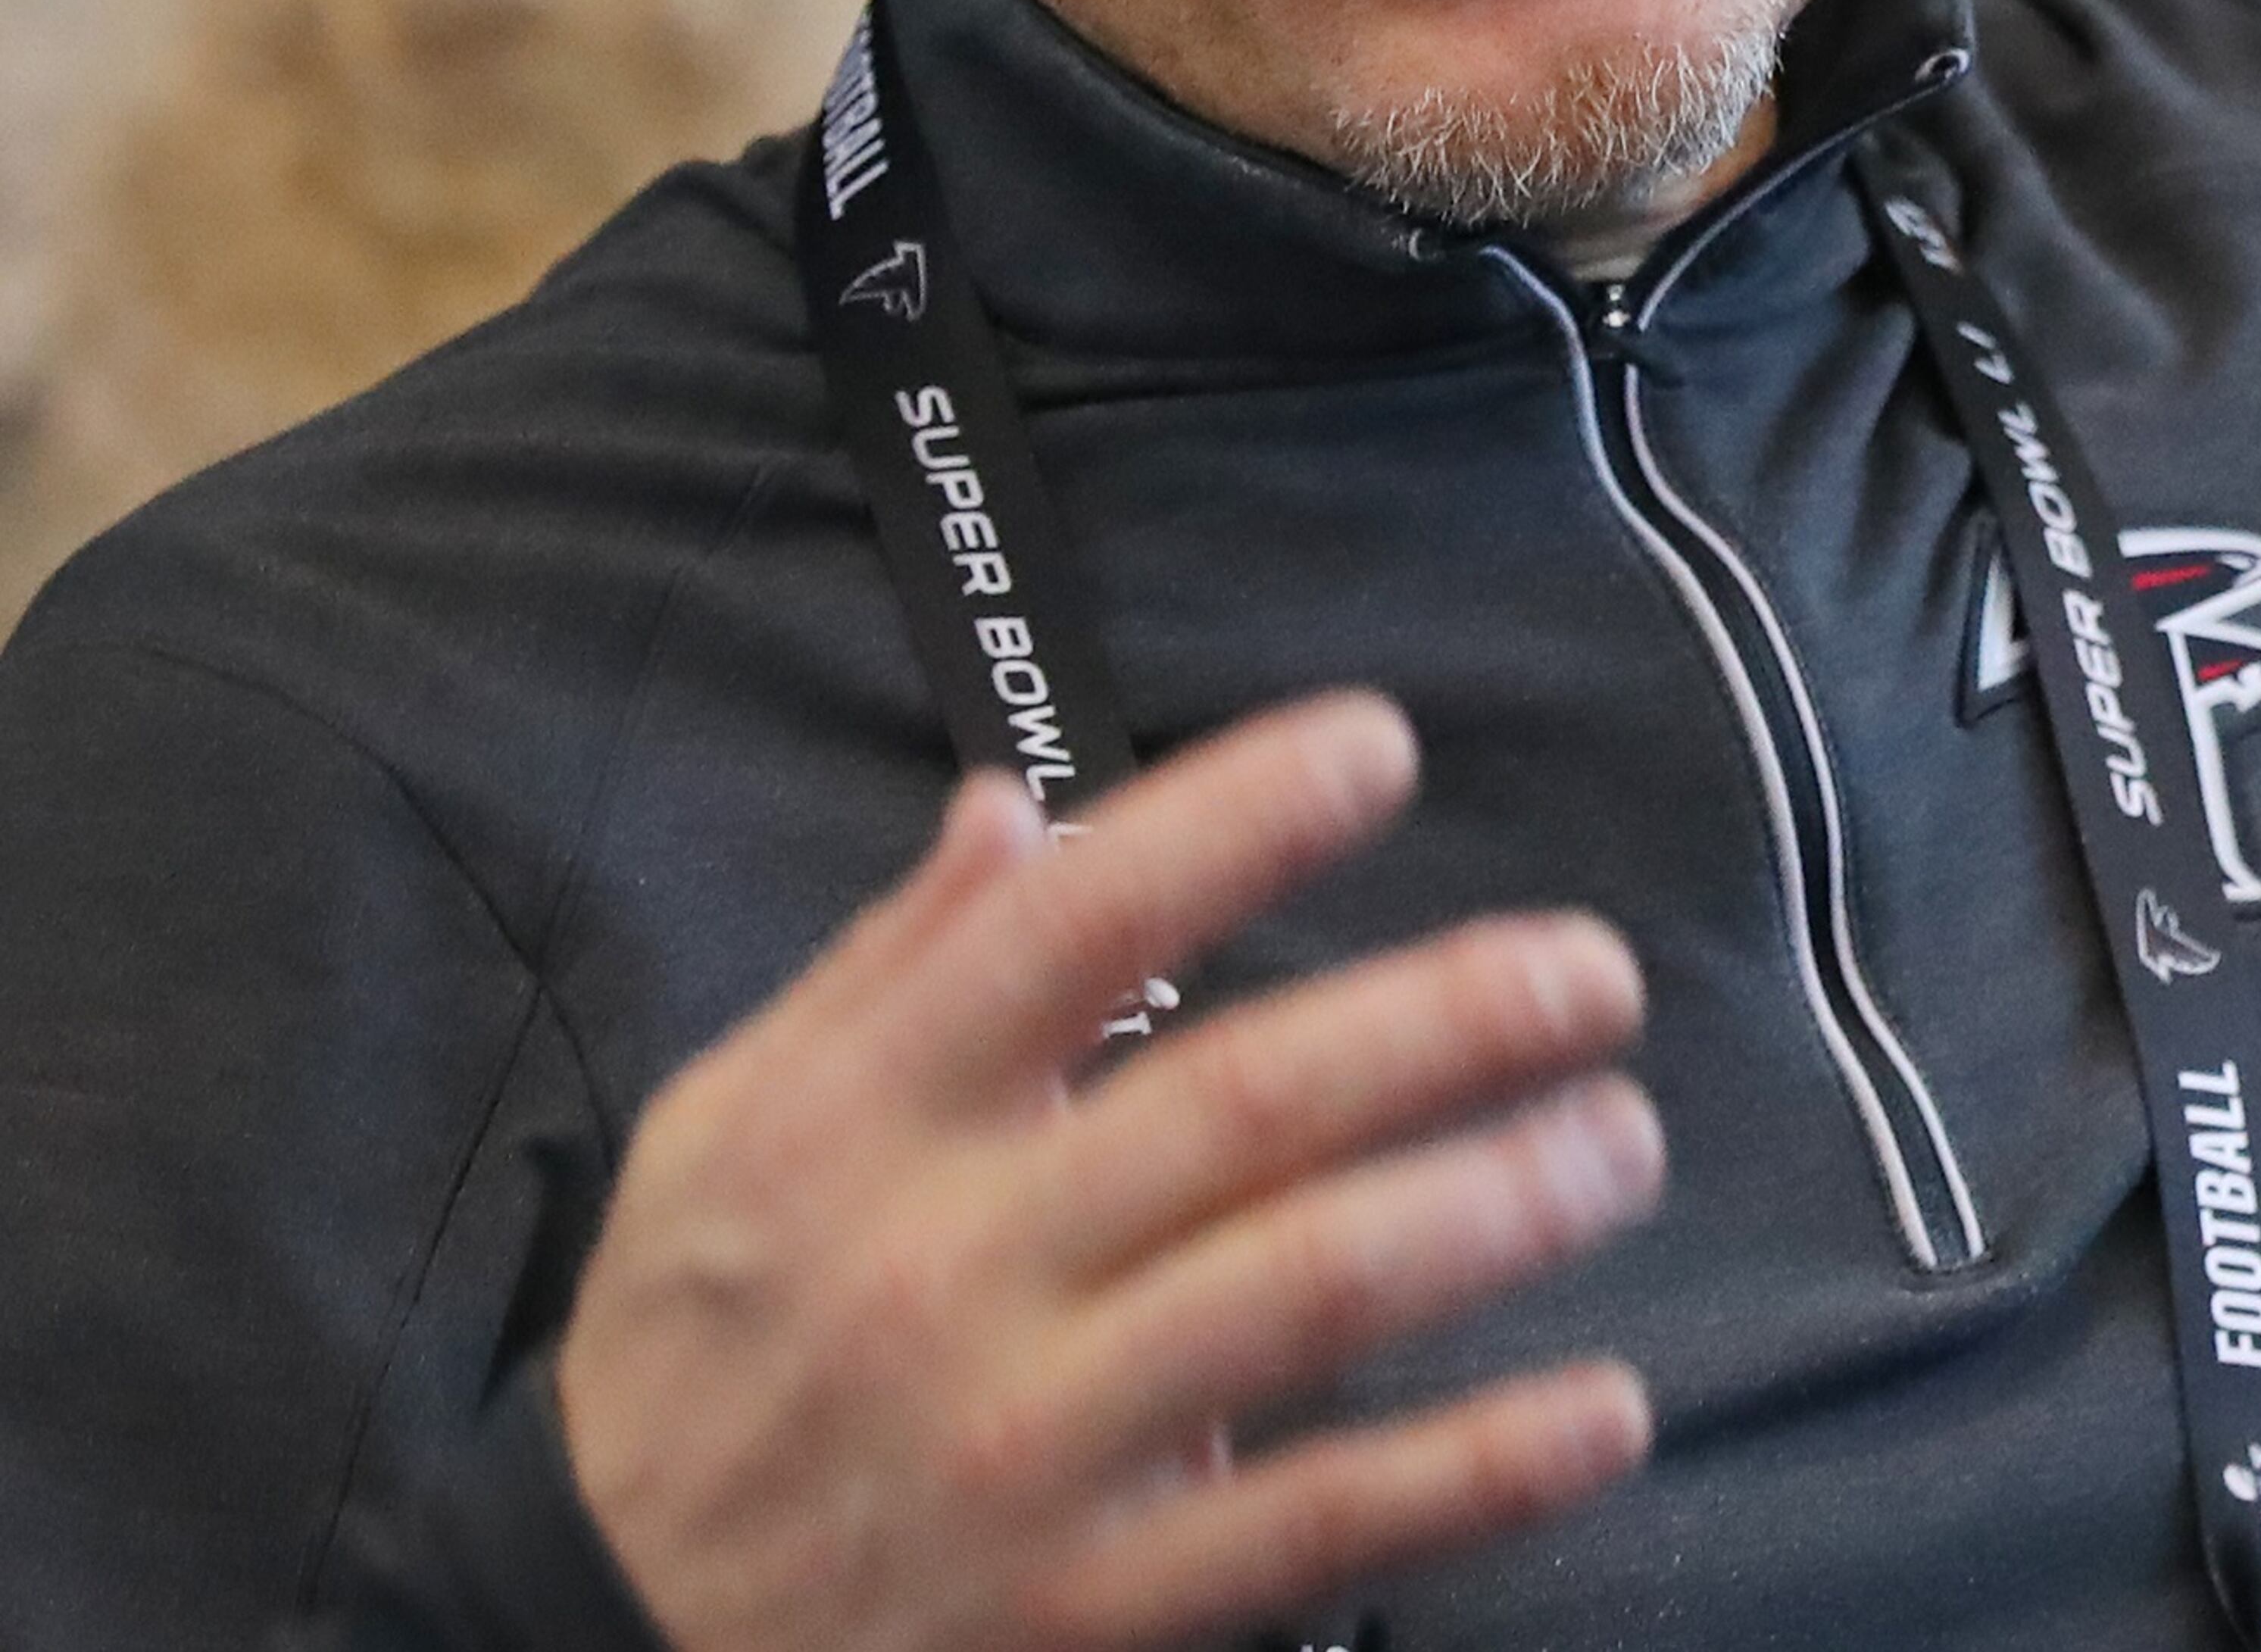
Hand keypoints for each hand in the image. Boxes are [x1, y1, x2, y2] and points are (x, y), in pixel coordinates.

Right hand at [556, 692, 1663, 1651]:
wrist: (593, 1636)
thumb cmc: (687, 1344)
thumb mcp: (728, 1118)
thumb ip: (884, 963)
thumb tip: (1014, 805)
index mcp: (869, 1117)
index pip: (1077, 927)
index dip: (1238, 819)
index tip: (1381, 745)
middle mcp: (957, 1262)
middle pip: (1239, 1105)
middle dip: (1441, 1022)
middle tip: (1590, 969)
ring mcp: (1030, 1441)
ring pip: (1302, 1294)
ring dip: (1490, 1207)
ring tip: (1619, 1136)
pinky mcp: (1087, 1603)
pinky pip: (1308, 1524)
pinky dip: (1472, 1469)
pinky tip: (1599, 1406)